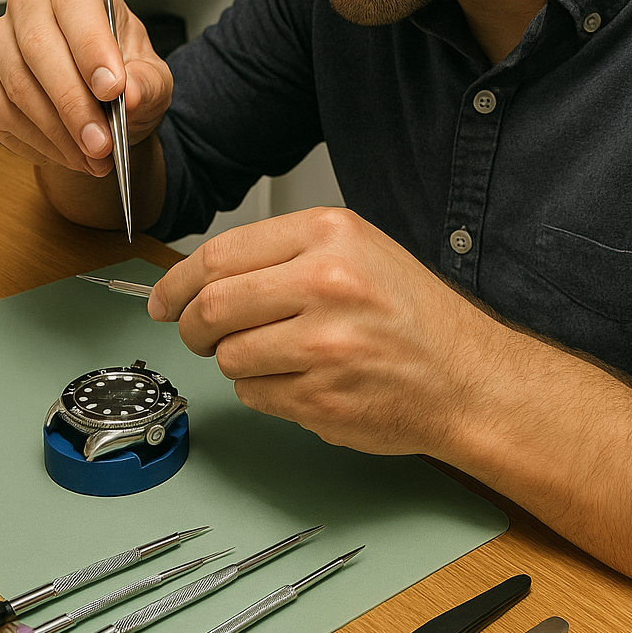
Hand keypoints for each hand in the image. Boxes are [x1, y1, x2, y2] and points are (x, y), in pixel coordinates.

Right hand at [0, 0, 172, 175]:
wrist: (102, 98)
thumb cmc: (123, 72)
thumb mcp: (152, 77)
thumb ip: (148, 83)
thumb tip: (131, 95)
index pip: (74, 0)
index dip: (91, 46)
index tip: (112, 88)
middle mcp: (29, 0)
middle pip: (38, 46)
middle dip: (73, 104)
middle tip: (101, 142)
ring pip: (17, 86)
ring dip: (57, 132)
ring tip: (93, 157)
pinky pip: (0, 113)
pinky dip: (37, 142)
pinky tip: (67, 153)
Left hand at [147, 207, 490, 457]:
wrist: (468, 378)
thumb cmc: (413, 316)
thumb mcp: (358, 251)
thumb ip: (284, 255)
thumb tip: (203, 277)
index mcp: (330, 235)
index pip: (221, 254)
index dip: (177, 282)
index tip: (163, 300)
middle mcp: (325, 283)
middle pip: (212, 306)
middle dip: (191, 326)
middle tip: (197, 335)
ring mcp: (323, 344)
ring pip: (230, 356)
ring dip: (235, 361)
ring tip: (274, 356)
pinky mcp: (321, 397)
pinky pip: (256, 395)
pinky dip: (264, 392)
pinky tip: (302, 380)